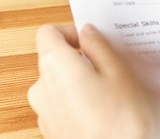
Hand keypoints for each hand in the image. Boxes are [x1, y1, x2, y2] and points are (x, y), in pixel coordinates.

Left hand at [28, 24, 153, 138]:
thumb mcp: (118, 72)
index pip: (48, 32)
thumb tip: (88, 33)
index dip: (69, 31)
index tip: (90, 40)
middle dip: (78, 59)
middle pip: (52, 59)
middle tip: (107, 67)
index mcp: (54, 65)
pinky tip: (101, 111)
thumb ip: (99, 46)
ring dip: (78, 82)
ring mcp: (43, 112)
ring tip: (108, 93)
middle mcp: (41, 87)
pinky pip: (60, 105)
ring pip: (58, 84)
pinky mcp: (51, 131)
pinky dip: (76, 102)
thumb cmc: (118, 123)